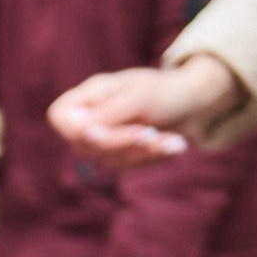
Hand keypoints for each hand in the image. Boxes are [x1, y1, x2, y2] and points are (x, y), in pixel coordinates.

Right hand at [47, 57, 245, 169]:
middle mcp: (92, 117)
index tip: (100, 132)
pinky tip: (174, 144)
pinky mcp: (121, 155)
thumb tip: (81, 132)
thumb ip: (110, 112)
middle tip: (151, 132)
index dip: (74, 130)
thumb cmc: (167, 90)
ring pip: (109, 160)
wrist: (196, 102)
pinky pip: (129, 166)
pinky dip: (154, 157)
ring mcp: (105, 139)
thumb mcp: (141, 95)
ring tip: (172, 138)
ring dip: (145, 152)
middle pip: (84, 145)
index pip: (59, 116)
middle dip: (121, 143)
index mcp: (90, 95)